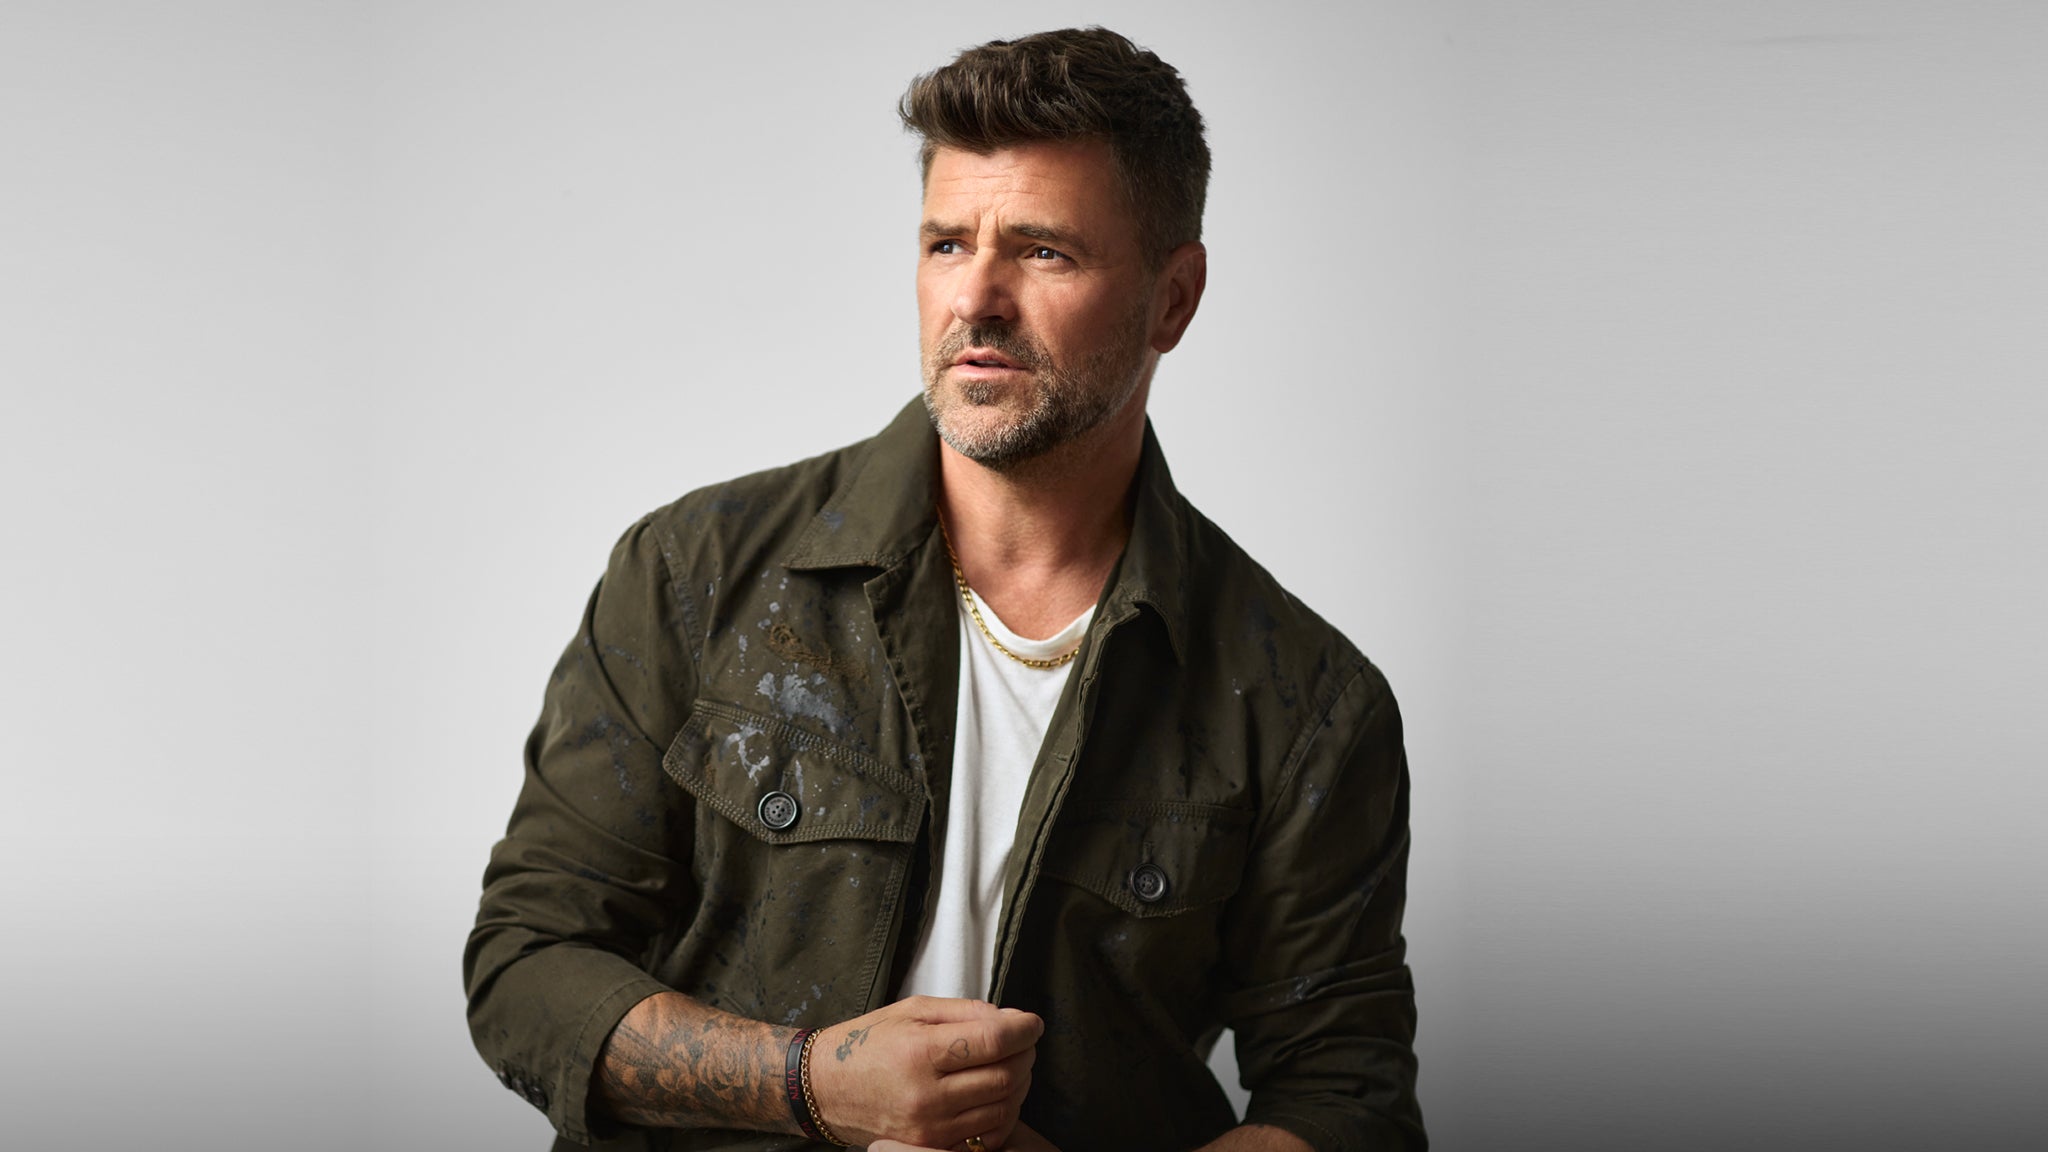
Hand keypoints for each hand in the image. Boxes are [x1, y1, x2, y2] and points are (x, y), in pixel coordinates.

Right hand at [806, 996, 1041, 1148]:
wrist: (825, 1089)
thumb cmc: (867, 1044)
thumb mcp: (912, 1011)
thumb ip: (964, 1012)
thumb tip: (1010, 1018)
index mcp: (920, 1052)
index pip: (993, 1041)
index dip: (1024, 1029)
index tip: (1032, 1022)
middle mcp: (926, 1095)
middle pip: (1004, 1076)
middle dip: (1025, 1054)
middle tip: (1022, 1041)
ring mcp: (930, 1127)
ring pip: (1002, 1107)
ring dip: (1019, 1083)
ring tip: (1010, 1065)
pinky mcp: (930, 1147)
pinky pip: (987, 1136)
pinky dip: (1003, 1114)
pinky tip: (996, 1095)